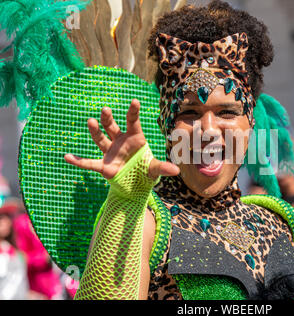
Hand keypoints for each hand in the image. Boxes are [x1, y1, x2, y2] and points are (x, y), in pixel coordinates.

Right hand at [64, 99, 178, 179]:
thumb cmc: (146, 172)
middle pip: (112, 126)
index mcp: (135, 138)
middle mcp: (120, 141)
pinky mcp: (103, 166)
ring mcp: (110, 152)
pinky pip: (89, 163)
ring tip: (91, 121)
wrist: (135, 186)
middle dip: (108, 118)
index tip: (135, 101)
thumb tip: (176, 171)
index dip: (133, 112)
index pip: (133, 122)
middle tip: (105, 109)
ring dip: (95, 131)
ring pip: (101, 138)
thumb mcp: (154, 170)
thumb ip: (162, 168)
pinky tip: (67, 157)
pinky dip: (78, 161)